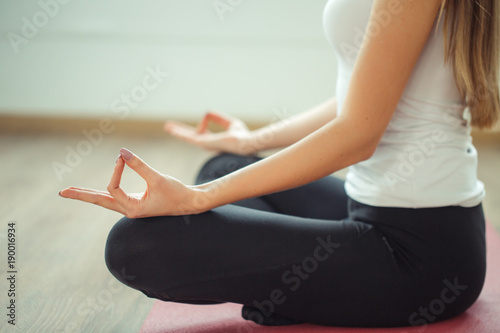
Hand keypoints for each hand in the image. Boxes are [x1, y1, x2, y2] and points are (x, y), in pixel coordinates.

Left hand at [59, 148, 205, 217]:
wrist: (191, 202)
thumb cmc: (177, 192)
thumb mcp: (158, 178)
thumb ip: (139, 165)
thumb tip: (121, 152)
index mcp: (133, 209)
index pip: (114, 188)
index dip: (116, 171)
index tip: (123, 158)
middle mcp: (129, 210)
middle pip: (100, 201)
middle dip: (81, 195)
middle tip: (62, 192)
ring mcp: (131, 207)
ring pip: (105, 200)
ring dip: (89, 194)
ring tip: (71, 191)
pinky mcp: (136, 203)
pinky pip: (114, 197)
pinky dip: (102, 193)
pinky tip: (95, 192)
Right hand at [164, 111, 256, 154]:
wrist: (245, 143)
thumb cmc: (242, 135)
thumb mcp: (230, 123)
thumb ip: (218, 118)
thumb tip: (206, 112)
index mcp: (214, 140)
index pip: (200, 134)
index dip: (194, 129)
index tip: (188, 127)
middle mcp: (207, 144)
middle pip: (190, 137)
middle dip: (179, 131)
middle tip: (168, 127)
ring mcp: (204, 145)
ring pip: (187, 137)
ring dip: (177, 131)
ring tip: (167, 126)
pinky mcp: (203, 143)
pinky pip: (190, 135)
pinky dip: (186, 129)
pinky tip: (179, 127)